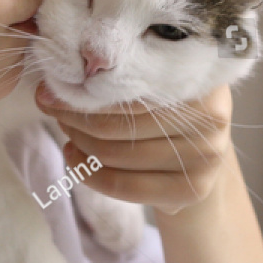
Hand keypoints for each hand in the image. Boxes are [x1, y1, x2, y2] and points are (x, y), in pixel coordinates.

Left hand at [34, 80, 233, 215]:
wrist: (200, 153)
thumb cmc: (165, 107)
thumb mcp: (154, 80)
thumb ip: (119, 74)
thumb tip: (50, 83)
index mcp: (201, 75)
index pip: (131, 84)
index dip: (86, 89)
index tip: (52, 89)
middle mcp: (212, 115)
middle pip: (121, 121)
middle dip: (75, 116)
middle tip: (52, 109)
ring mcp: (206, 155)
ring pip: (117, 153)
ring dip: (78, 142)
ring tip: (66, 131)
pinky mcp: (193, 188)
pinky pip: (125, 186)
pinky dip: (89, 174)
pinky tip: (75, 158)